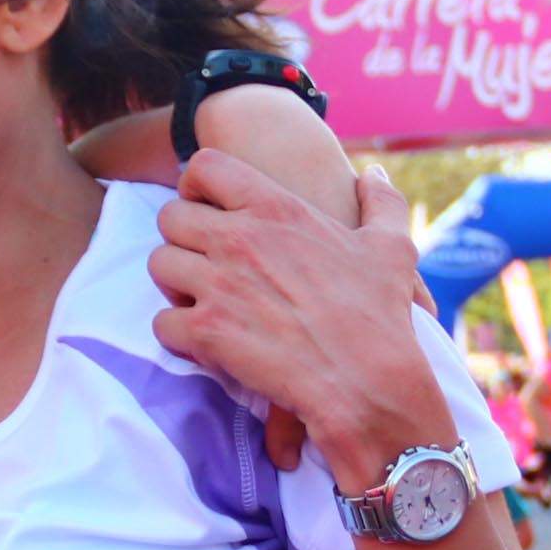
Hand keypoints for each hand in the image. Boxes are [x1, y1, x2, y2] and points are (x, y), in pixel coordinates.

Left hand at [149, 154, 453, 486]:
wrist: (368, 381)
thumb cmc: (380, 315)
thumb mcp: (390, 246)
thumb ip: (381, 203)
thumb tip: (374, 175)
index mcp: (275, 209)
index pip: (205, 168)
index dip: (197, 185)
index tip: (209, 208)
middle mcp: (238, 239)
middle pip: (171, 217)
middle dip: (182, 239)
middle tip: (204, 263)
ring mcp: (217, 284)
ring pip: (159, 266)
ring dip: (176, 285)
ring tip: (203, 302)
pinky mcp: (206, 332)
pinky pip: (162, 322)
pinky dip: (178, 334)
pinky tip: (205, 342)